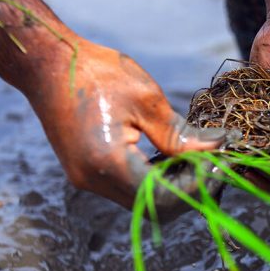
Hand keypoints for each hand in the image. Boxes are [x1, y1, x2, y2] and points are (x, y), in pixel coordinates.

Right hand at [24, 38, 225, 208]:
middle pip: (153, 207)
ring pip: (142, 200)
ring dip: (173, 184)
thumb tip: (219, 148)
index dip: (197, 186)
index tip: (221, 164)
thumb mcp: (147, 100)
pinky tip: (172, 155)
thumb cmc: (97, 73)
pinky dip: (155, 177)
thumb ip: (181, 134)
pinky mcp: (87, 173)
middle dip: (189, 189)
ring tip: (198, 157)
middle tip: (215, 163)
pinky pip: (129, 187)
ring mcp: (87, 179)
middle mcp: (94, 180)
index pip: (163, 198)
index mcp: (108, 162)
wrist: (48, 63)